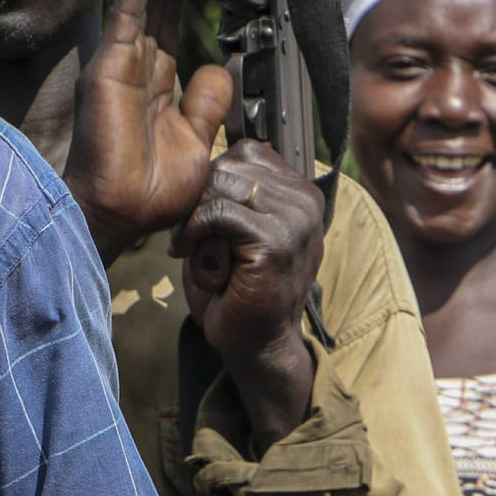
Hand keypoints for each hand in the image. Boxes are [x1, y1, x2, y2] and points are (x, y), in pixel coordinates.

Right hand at [63, 0, 234, 262]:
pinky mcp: (113, 65)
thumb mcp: (197, 140)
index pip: (177, 24)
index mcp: (161, 84)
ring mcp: (124, 62)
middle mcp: (141, 66)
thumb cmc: (155, 189)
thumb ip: (206, 104)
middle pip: (161, 0)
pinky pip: (132, 12)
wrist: (124, 214)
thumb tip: (217, 69)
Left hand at [170, 141, 323, 446]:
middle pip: (231, 164)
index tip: (201, 215)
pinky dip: (194, 231)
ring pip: (223, 184)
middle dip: (199, 196)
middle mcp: (307, 202)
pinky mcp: (276, 243)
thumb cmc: (240, 287)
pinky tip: (189, 255)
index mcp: (303, 193)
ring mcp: (296, 221)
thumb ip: (236, 194)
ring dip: (194, 215)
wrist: (257, 342)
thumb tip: (215, 159)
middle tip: (188, 234)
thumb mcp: (239, 227)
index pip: (248, 152)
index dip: (214, 179)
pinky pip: (219, 212)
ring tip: (189, 245)